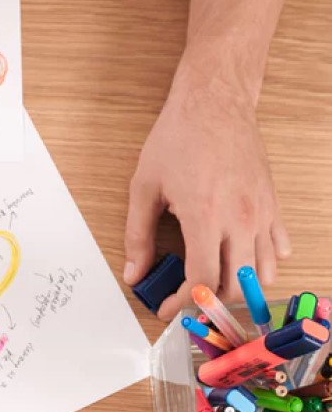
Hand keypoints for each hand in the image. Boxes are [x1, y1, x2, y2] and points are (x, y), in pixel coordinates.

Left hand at [123, 63, 290, 319]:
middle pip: (234, 287)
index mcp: (205, 217)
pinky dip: (262, 264)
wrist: (215, 103)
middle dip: (208, 303)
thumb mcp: (144, 187)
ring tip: (211, 283)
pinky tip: (239, 259)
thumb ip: (138, 236)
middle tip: (185, 300)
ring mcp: (262, 213)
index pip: (201, 282)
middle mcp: (240, 220)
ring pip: (263, 274)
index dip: (183, 304)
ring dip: (238, 288)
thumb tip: (134, 273)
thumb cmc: (178, 138)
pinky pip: (278, 248)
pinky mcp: (273, 205)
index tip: (166, 308)